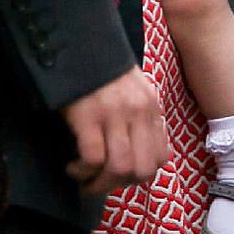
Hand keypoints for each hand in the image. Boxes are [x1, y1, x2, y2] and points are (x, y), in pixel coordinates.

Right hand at [61, 65, 165, 194]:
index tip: (118, 176)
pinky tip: (73, 166)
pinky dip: (82, 171)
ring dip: (99, 184)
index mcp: (152, 109)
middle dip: (119, 185)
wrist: (81, 47)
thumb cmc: (104, 73)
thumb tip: (137, 152)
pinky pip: (93, 159)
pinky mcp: (89, 116)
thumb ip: (140, 120)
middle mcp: (139, 113)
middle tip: (98, 184)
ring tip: (83, 178)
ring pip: (119, 168)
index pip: (160, 158)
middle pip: (142, 170)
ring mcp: (115, 114)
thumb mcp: (134, 93)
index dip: (139, 176)